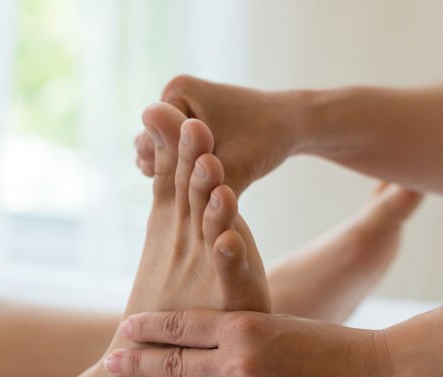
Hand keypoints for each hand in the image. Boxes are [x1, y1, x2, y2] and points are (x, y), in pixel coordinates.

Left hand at [103, 310, 396, 376]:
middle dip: (137, 364)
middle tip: (109, 362)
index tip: (126, 328)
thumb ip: (239, 334)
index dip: (150, 328)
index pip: (184, 325)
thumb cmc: (327, 345)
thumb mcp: (279, 325)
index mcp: (245, 324)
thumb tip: (199, 342)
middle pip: (175, 362)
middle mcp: (240, 359)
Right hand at [135, 75, 304, 193]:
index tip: (171, 189)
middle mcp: (175, 93)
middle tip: (173, 195)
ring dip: (173, 169)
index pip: (149, 138)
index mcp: (177, 92)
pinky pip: (176, 146)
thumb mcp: (233, 167)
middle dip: (165, 168)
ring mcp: (183, 104)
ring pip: (163, 147)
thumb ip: (201, 187)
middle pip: (152, 142)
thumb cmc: (266, 140)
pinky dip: (184, 165)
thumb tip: (173, 217)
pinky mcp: (192, 118)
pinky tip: (191, 187)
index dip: (159, 167)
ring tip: (184, 194)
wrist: (293, 124)